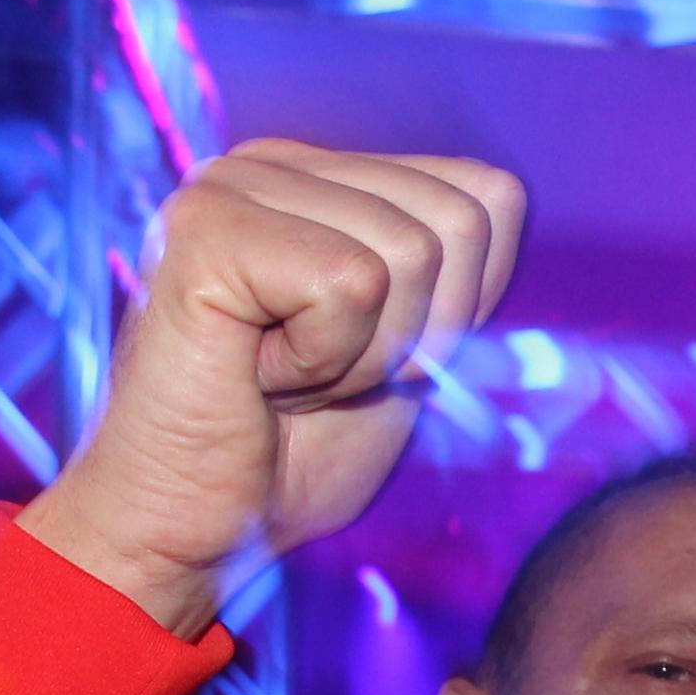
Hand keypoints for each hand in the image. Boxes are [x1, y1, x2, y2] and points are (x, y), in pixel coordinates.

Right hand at [18, 143, 522, 632]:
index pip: (488, 197)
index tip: (372, 355)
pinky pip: (351, 283)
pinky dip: (325, 358)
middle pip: (460, 223)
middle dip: (419, 334)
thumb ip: (452, 275)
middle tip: (321, 376)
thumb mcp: (407, 354)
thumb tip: (504, 202)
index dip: (465, 307)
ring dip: (365, 354)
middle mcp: (273, 165)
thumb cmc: (291, 455)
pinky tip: (257, 376)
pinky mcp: (205, 231)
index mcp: (323, 180)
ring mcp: (231, 188)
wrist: (190, 530)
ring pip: (410, 253)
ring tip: (284, 378)